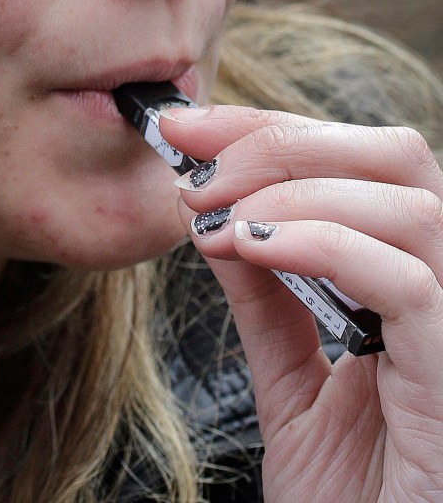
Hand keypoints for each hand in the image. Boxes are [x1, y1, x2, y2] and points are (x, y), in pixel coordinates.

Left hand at [161, 105, 442, 501]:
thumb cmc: (345, 487)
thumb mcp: (288, 372)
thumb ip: (263, 296)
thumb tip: (217, 218)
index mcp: (403, 278)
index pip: (355, 163)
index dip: (270, 130)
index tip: (189, 129)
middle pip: (393, 156)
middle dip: (281, 142)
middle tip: (199, 171)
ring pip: (407, 204)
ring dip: (293, 189)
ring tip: (216, 215)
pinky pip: (408, 283)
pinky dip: (322, 244)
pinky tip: (251, 245)